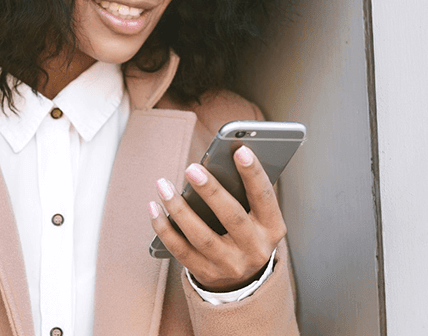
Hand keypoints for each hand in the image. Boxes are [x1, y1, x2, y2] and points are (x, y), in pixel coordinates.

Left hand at [149, 146, 285, 291]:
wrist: (243, 278)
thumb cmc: (247, 231)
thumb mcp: (258, 216)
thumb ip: (245, 193)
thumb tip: (219, 162)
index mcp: (272, 228)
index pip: (264, 198)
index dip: (253, 174)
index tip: (240, 150)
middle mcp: (255, 250)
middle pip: (231, 217)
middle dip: (211, 191)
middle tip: (191, 168)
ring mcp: (230, 265)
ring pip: (202, 236)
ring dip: (179, 209)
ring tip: (163, 186)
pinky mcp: (207, 274)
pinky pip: (181, 250)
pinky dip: (164, 229)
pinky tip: (154, 209)